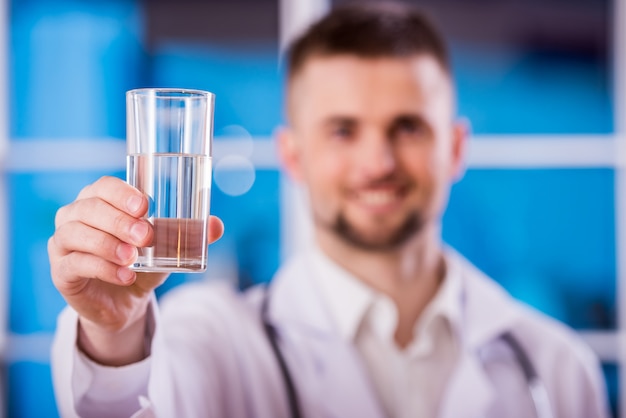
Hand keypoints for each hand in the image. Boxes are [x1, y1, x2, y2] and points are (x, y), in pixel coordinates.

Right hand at [48, 176, 223, 364]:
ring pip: (76, 234)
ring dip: (107, 244)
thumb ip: (191, 234)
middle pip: (88, 208)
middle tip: (146, 236)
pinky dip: (101, 268)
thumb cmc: (145, 261)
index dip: (121, 193)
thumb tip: (216, 226)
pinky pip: (73, 264)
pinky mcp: (61, 271)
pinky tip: (124, 275)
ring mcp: (63, 243)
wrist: (125, 300)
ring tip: (134, 257)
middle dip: (118, 220)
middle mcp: (75, 216)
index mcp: (99, 200)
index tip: (145, 206)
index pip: (103, 187)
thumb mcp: (168, 246)